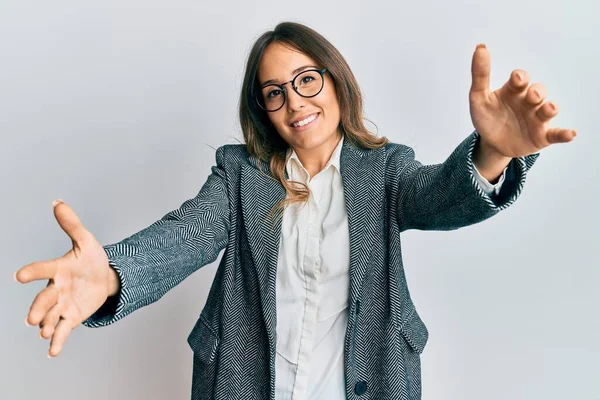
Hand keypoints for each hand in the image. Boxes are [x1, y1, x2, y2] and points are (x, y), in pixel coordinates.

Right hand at [15, 199, 117, 357]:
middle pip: (44, 299)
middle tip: (32, 319)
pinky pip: (63, 330)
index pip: (43, 269)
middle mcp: (56, 288)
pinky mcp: (71, 317)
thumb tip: (57, 202)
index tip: (20, 275)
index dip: (32, 272)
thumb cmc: (91, 258)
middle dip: (38, 308)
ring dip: (47, 324)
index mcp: (58, 269)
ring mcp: (62, 304)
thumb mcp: (86, 241)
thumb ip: (71, 225)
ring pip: (51, 315)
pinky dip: (57, 341)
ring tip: (44, 332)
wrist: (104, 278)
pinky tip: (52, 352)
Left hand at [469, 44, 576, 158]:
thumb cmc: (488, 117)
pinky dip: (564, 133)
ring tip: (549, 109)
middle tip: (532, 96)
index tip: (517, 79)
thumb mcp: (478, 97)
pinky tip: (571, 133)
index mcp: (513, 91)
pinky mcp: (542, 136)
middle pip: (538, 91)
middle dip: (537, 92)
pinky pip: (556, 134)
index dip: (520, 77)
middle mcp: (528, 102)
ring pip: (549, 109)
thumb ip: (480, 75)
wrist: (491, 144)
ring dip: (550, 108)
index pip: (520, 79)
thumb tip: (480, 47)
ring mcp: (536, 118)